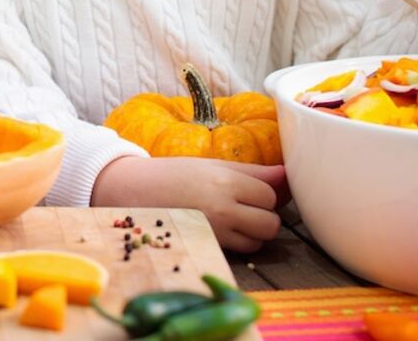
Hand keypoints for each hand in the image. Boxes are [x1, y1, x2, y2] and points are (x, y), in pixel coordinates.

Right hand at [91, 155, 286, 251]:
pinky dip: (236, 244)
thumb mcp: (212, 165)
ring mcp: (214, 232)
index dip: (263, 195)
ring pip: (257, 242)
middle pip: (270, 223)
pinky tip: (219, 231)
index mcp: (225, 181)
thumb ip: (252, 173)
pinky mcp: (205, 247)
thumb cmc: (173, 174)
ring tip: (231, 220)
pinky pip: (238, 252)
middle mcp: (222, 209)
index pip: (270, 195)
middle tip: (244, 208)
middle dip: (264, 217)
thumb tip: (287, 175)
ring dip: (252, 234)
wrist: (130, 191)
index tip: (248, 191)